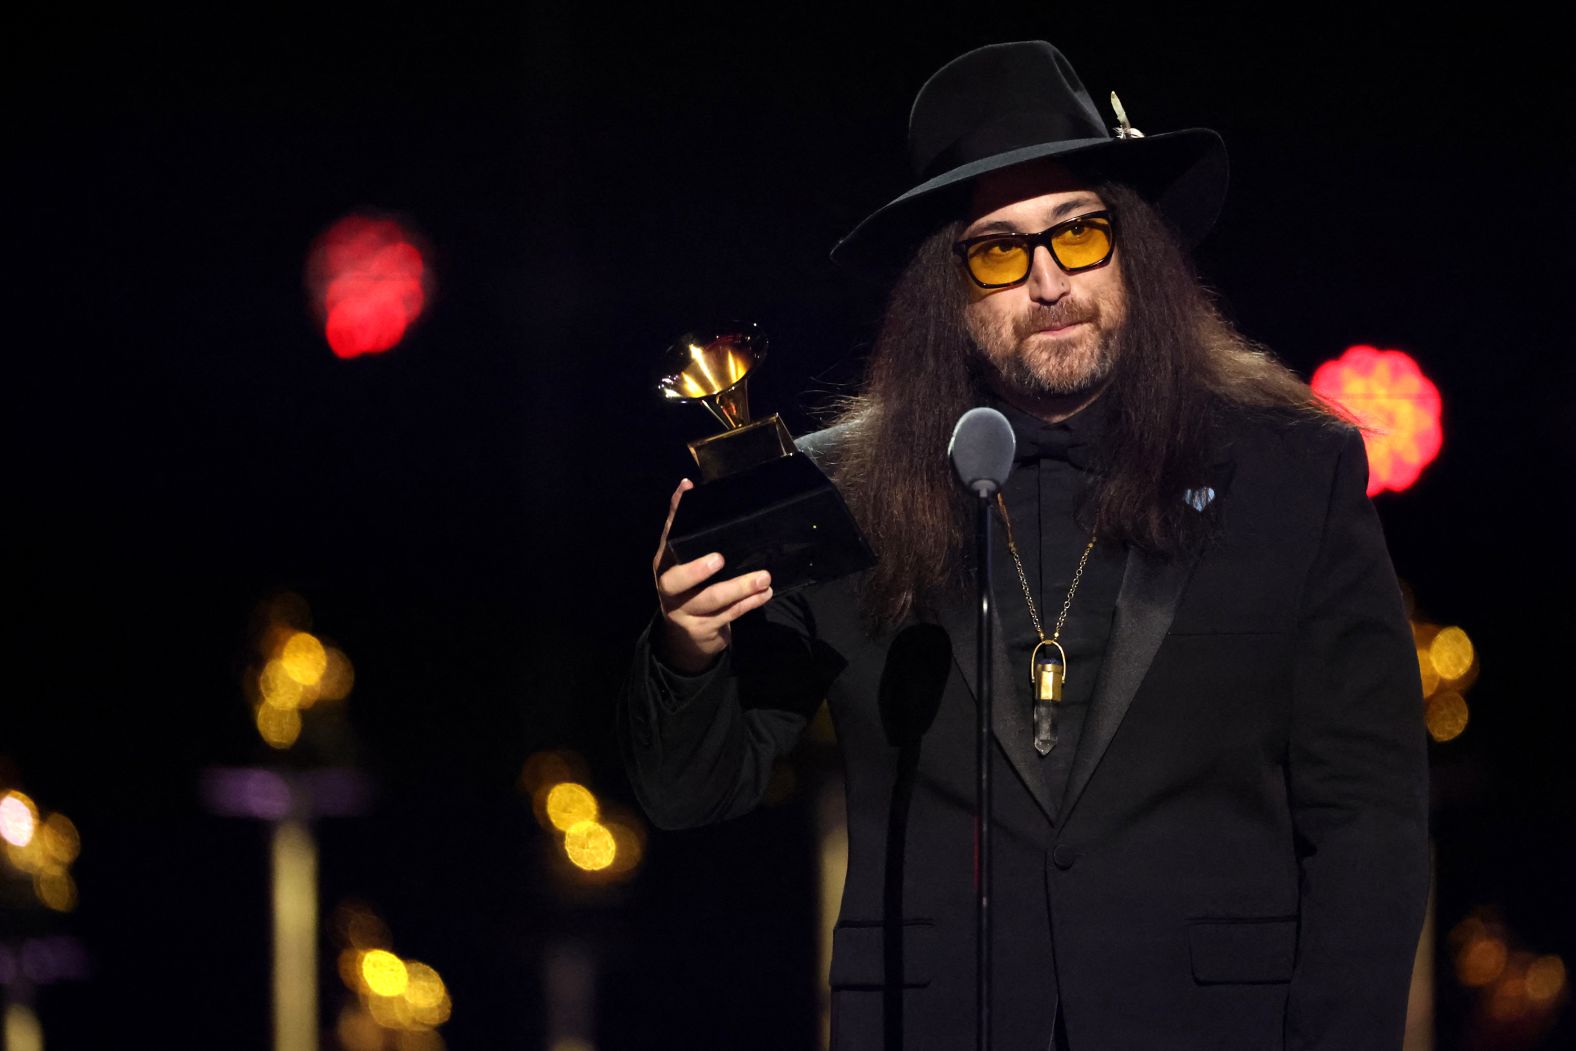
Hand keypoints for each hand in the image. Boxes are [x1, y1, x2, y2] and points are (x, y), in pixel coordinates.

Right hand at [652, 478, 773, 673]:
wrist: (688, 638)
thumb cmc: (691, 587)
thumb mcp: (686, 559)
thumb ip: (689, 527)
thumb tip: (686, 485)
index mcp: (665, 564)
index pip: (667, 537)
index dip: (675, 516)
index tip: (687, 490)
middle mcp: (669, 588)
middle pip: (678, 580)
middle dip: (697, 570)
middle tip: (719, 559)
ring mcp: (684, 611)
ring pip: (711, 600)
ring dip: (739, 588)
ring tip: (764, 577)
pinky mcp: (703, 629)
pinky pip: (729, 615)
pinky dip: (748, 604)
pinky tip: (765, 593)